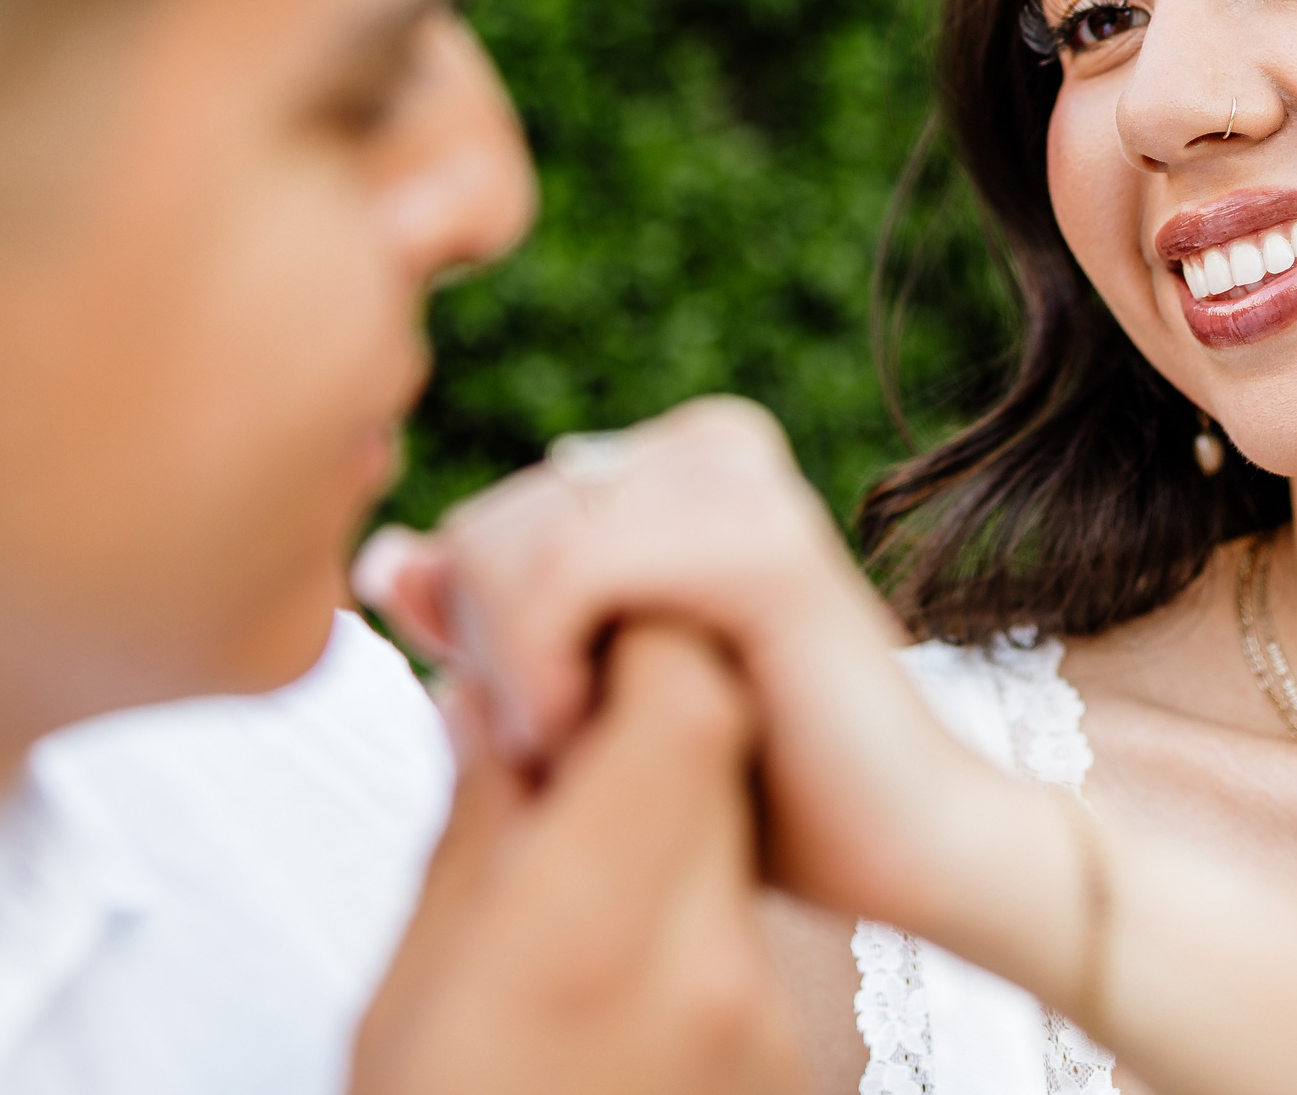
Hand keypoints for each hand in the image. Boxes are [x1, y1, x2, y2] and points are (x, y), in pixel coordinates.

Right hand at [351, 623, 801, 1094]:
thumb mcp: (409, 997)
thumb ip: (469, 834)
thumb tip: (481, 699)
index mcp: (587, 938)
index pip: (684, 704)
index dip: (633, 643)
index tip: (561, 657)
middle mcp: (704, 972)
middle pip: (721, 753)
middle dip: (640, 708)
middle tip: (555, 732)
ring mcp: (761, 1023)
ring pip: (729, 831)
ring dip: (658, 804)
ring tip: (569, 849)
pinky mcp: (784, 1060)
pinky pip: (739, 923)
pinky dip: (678, 894)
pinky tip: (611, 934)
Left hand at [356, 397, 1044, 937]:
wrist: (909, 851)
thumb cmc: (758, 792)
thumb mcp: (589, 701)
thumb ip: (493, 628)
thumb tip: (387, 557)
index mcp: (673, 463)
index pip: (481, 524)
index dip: (483, 649)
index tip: (555, 734)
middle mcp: (705, 445)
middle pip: (482, 527)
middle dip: (496, 663)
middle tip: (576, 750)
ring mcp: (735, 478)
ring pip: (507, 545)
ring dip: (521, 676)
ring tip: (594, 746)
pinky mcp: (757, 540)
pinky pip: (563, 575)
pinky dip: (543, 671)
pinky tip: (587, 732)